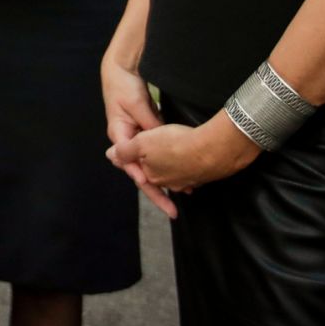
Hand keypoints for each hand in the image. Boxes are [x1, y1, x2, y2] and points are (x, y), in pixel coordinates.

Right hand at [101, 58, 175, 218]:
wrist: (120, 71)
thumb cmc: (124, 87)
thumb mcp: (137, 104)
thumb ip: (149, 124)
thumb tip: (161, 141)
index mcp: (119, 134)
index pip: (129, 162)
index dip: (141, 176)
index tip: (152, 187)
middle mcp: (126, 141)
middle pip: (139, 172)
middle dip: (156, 191)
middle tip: (172, 209)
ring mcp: (136, 139)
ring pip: (148, 166)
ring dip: (162, 182)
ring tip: (182, 197)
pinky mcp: (145, 134)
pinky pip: (154, 155)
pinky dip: (165, 166)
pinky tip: (180, 175)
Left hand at [108, 113, 260, 201]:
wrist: (213, 150)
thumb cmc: (174, 144)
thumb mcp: (143, 142)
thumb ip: (126, 150)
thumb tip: (111, 155)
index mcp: (151, 176)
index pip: (138, 169)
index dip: (133, 158)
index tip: (131, 152)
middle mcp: (168, 182)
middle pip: (156, 171)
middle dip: (154, 163)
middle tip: (155, 149)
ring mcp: (186, 181)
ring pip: (174, 170)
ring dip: (172, 163)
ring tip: (172, 150)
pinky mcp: (202, 176)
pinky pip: (190, 169)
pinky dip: (187, 161)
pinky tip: (189, 153)